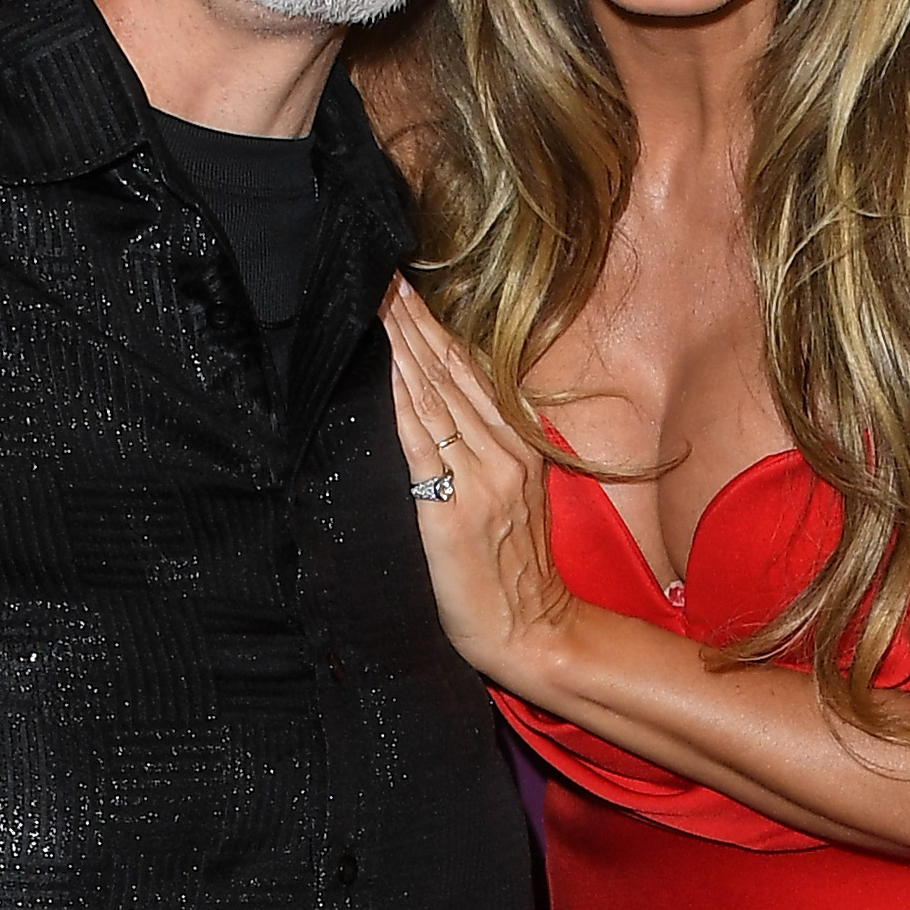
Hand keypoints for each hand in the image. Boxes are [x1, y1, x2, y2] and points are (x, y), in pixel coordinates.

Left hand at [383, 281, 572, 684]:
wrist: (531, 631)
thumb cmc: (516, 574)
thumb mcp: (518, 500)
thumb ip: (493, 455)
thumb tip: (454, 416)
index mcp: (520, 448)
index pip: (473, 374)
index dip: (437, 330)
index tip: (407, 291)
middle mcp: (503, 454)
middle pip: (451, 374)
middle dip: (414, 323)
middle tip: (382, 278)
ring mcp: (480, 479)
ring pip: (435, 398)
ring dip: (403, 348)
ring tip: (378, 305)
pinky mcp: (451, 510)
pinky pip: (422, 443)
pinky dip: (403, 400)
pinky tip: (387, 367)